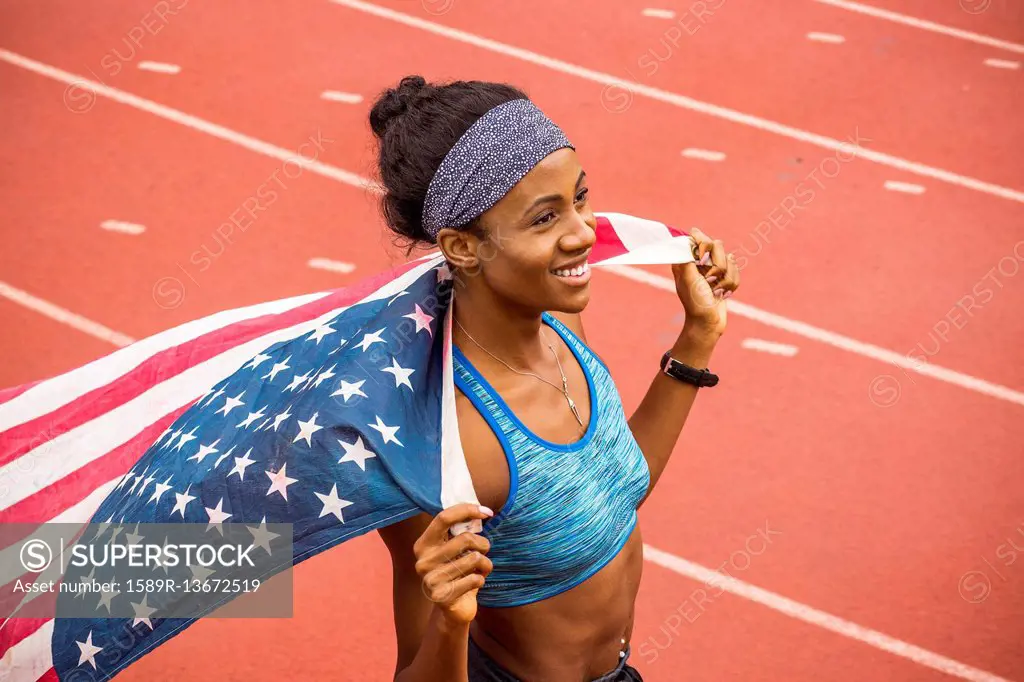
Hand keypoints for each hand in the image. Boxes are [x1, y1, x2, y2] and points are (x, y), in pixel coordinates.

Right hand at [412, 503, 494, 624]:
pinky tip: (474, 584)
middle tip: (484, 551)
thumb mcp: (455, 550)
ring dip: (485, 564)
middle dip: (483, 543)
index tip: (487, 512)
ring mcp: (430, 580)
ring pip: (474, 559)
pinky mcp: (442, 597)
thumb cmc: (458, 573)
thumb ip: (461, 531)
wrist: (453, 610)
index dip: (467, 510)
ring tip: (481, 570)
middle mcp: (423, 561)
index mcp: (423, 544)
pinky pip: (475, 579)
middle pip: (465, 539)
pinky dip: (481, 580)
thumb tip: (482, 511)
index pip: (443, 518)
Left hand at [671, 228, 739, 335]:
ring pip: (730, 260)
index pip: (700, 237)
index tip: (702, 260)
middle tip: (708, 280)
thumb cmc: (695, 302)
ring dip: (724, 279)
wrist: (708, 323)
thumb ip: (688, 254)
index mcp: (686, 259)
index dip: (705, 246)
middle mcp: (699, 261)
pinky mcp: (724, 277)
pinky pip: (736, 271)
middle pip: (718, 246)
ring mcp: (713, 269)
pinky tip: (722, 293)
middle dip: (717, 266)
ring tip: (715, 290)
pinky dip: (730, 285)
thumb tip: (692, 232)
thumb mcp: (687, 277)